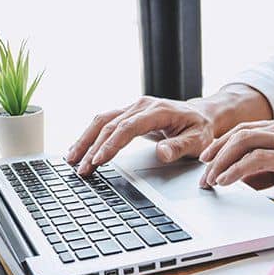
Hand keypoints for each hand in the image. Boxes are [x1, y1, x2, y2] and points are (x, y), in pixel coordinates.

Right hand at [66, 96, 215, 174]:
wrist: (202, 115)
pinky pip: (105, 122)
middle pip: (109, 124)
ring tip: (72, 160)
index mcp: (157, 110)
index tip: (99, 160)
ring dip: (85, 140)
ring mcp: (132, 108)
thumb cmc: (200, 129)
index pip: (128, 127)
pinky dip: (90, 135)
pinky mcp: (128, 114)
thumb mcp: (197, 140)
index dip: (111, 144)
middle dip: (92, 147)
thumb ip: (179, 147)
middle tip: (81, 168)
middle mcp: (141, 106)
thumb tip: (162, 153)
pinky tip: (79, 149)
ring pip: (102, 121)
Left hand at [198, 117, 273, 203]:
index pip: (248, 130)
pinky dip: (236, 170)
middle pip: (240, 133)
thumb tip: (249, 179)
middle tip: (202, 170)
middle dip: (216, 152)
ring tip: (210, 180)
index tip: (209, 159)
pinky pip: (257, 160)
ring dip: (222, 162)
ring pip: (245, 143)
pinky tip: (227, 182)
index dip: (224, 143)